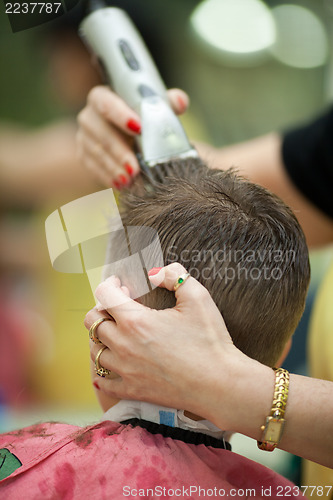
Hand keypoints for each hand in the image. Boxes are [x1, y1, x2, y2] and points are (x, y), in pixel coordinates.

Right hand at [77, 86, 188, 188]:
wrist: (131, 141)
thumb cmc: (144, 120)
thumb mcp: (156, 110)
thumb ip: (168, 103)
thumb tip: (180, 102)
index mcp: (104, 96)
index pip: (105, 101)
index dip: (120, 114)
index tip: (139, 128)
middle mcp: (90, 115)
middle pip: (100, 130)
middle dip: (118, 150)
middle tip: (135, 167)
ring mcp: (84, 137)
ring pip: (96, 152)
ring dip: (114, 167)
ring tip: (130, 180)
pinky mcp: (84, 156)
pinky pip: (93, 167)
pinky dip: (108, 177)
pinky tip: (121, 185)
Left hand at [84, 263, 239, 422]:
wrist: (220, 384)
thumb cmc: (210, 341)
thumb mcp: (197, 297)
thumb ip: (174, 275)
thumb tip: (155, 272)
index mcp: (135, 320)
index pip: (104, 294)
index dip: (111, 283)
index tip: (122, 284)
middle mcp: (123, 345)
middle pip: (91, 321)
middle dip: (102, 308)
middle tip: (120, 307)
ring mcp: (125, 370)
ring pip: (94, 350)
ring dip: (102, 337)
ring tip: (118, 333)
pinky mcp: (132, 390)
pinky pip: (102, 381)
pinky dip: (103, 370)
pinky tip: (115, 363)